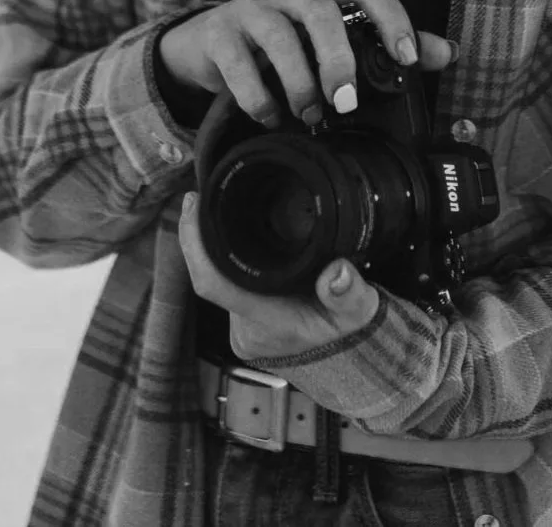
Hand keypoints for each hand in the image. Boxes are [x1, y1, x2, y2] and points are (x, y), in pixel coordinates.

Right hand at [158, 0, 455, 127]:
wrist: (208, 45)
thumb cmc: (282, 45)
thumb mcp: (333, 42)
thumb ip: (386, 46)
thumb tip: (446, 53)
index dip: (391, 16)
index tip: (407, 57)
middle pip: (321, 10)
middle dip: (339, 59)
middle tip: (346, 102)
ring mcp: (251, 9)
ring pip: (279, 35)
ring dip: (299, 82)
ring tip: (309, 114)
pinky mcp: (218, 34)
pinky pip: (239, 64)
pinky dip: (258, 97)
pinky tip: (271, 117)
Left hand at [177, 191, 379, 359]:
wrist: (341, 357)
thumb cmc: (345, 331)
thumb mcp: (358, 313)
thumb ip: (350, 294)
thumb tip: (338, 271)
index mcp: (264, 320)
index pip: (213, 283)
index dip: (194, 245)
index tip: (193, 206)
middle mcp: (244, 324)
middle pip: (209, 274)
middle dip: (202, 236)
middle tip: (201, 195)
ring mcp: (239, 323)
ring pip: (216, 277)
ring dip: (214, 246)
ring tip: (213, 206)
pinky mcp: (241, 316)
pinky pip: (223, 280)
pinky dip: (223, 256)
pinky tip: (226, 230)